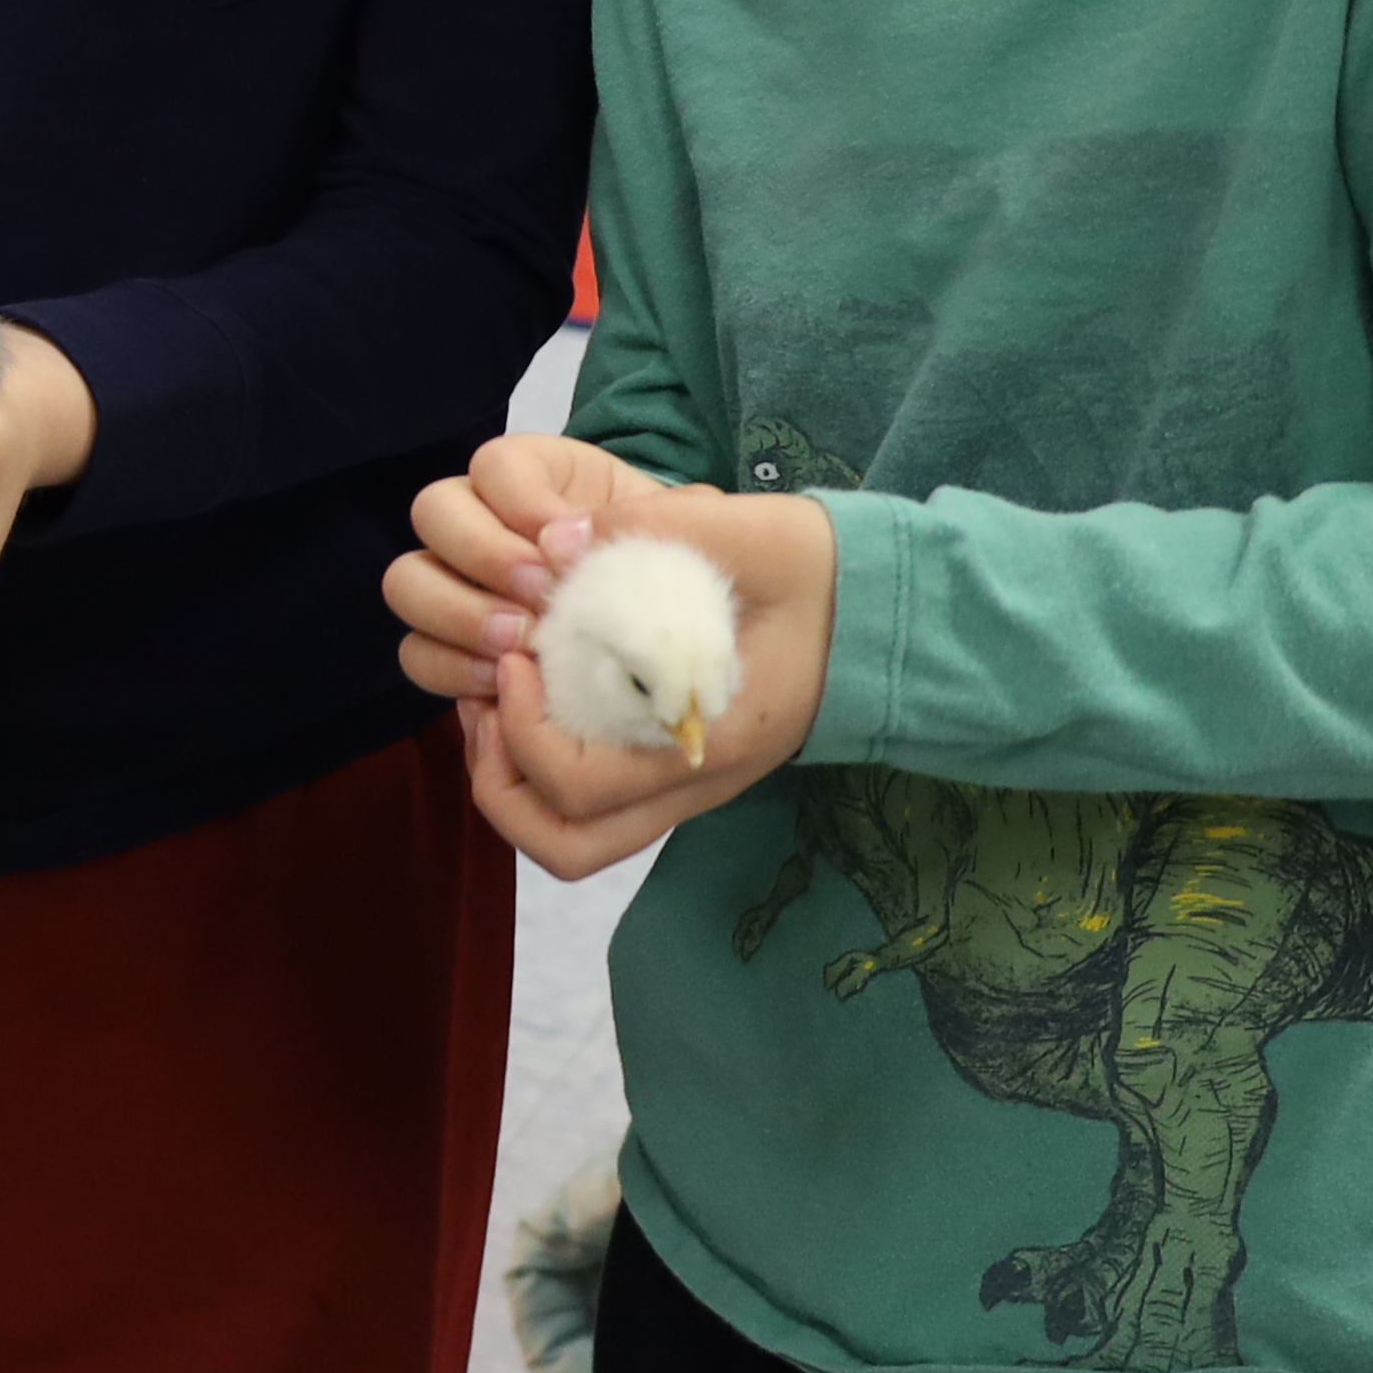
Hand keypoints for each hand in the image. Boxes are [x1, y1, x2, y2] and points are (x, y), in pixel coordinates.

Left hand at [385, 434, 838, 879]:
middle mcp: (694, 785)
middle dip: (499, 783)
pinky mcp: (677, 771)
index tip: (518, 650)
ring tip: (499, 702)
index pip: (580, 784)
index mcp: (710, 742)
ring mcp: (686, 787)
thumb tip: (557, 539)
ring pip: (574, 840)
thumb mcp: (747, 531)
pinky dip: (540, 766)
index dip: (521, 726)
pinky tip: (536, 693)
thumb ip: (653, 527)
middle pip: (565, 846)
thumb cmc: (819, 571)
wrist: (884, 612)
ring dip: (514, 784)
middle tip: (488, 699)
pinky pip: (592, 806)